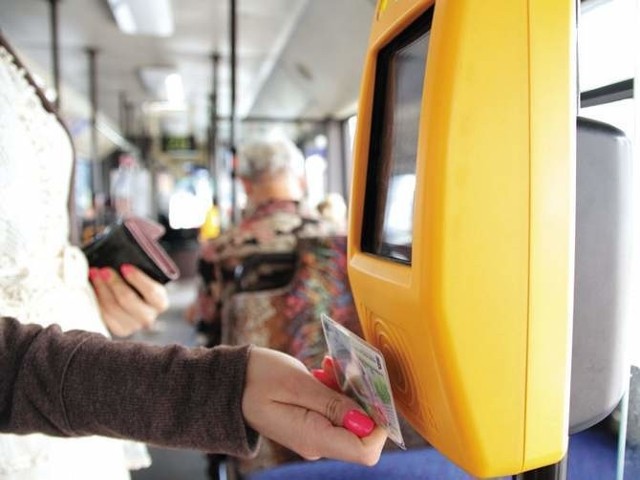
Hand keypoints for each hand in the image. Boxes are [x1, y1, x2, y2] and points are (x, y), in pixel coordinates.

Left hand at [89, 264, 168, 336]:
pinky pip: (103, 315)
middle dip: (114, 283)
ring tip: (94, 275)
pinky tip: (92, 288)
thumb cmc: (135, 282)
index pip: (151, 291)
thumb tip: (120, 260)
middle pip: (128, 300)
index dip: (137, 278)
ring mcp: (133, 325)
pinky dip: (96, 300)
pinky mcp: (118, 329)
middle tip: (104, 270)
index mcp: (160, 301)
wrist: (130, 296)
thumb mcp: (142, 274)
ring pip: (113, 307)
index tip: (125, 267)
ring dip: (101, 289)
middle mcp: (149, 316)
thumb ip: (135, 268)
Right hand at [241, 347, 386, 465]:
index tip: (372, 392)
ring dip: (345, 389)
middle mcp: (318, 443)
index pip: (365, 451)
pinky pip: (336, 410)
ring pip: (350, 416)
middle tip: (341, 369)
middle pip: (362, 432)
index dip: (379, 424)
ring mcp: (315, 434)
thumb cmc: (256, 378)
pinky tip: (322, 372)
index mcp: (313, 438)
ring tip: (326, 366)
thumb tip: (367, 421)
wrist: (228, 384)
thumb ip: (332, 402)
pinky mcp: (312, 423)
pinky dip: (335, 390)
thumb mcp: (295, 383)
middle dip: (360, 398)